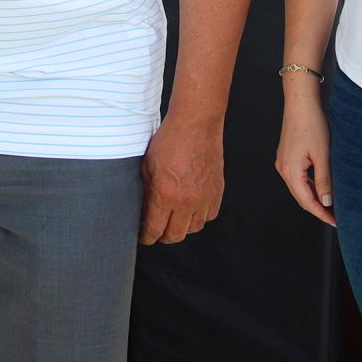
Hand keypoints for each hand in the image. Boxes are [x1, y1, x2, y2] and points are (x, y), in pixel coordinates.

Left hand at [140, 114, 223, 245]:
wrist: (196, 123)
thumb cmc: (170, 139)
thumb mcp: (148, 165)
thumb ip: (146, 191)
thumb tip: (144, 209)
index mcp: (166, 194)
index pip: (155, 229)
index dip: (147, 237)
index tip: (144, 237)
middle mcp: (187, 200)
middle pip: (175, 235)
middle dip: (163, 236)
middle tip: (158, 231)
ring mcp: (204, 197)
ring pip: (194, 228)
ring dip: (183, 227)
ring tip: (175, 219)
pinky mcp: (217, 191)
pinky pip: (209, 215)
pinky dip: (200, 216)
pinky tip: (192, 209)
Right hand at [275, 85, 335, 226]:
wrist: (300, 102)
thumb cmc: (311, 124)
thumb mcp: (322, 155)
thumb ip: (324, 181)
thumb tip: (327, 203)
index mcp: (290, 171)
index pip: (307, 202)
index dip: (322, 214)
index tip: (336, 222)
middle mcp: (283, 170)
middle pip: (301, 198)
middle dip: (319, 208)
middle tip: (337, 217)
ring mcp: (283, 163)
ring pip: (300, 188)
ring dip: (315, 198)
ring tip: (333, 205)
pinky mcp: (287, 157)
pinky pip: (299, 178)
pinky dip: (310, 186)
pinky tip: (322, 187)